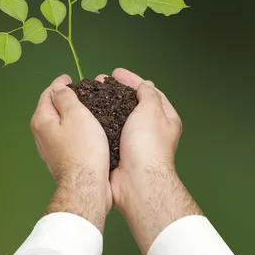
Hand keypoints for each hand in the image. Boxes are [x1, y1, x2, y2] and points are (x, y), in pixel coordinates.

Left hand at [30, 74, 111, 231]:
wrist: (86, 184)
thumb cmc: (83, 147)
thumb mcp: (76, 114)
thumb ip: (65, 97)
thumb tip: (58, 87)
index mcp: (42, 119)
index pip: (48, 93)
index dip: (60, 83)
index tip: (71, 78)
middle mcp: (41, 134)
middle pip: (52, 108)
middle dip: (65, 98)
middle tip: (84, 92)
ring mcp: (50, 148)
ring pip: (60, 123)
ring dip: (71, 114)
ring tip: (88, 108)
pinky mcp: (61, 158)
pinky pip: (66, 135)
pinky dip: (75, 127)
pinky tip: (88, 129)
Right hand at [100, 68, 200, 254]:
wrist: (136, 181)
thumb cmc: (147, 144)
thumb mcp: (151, 111)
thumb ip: (148, 95)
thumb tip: (146, 85)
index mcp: (166, 118)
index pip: (149, 92)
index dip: (133, 80)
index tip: (116, 73)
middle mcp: (152, 130)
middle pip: (133, 104)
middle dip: (116, 92)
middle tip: (99, 83)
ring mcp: (135, 142)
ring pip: (119, 118)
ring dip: (105, 106)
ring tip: (90, 96)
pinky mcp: (120, 152)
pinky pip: (109, 132)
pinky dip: (100, 122)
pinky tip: (88, 116)